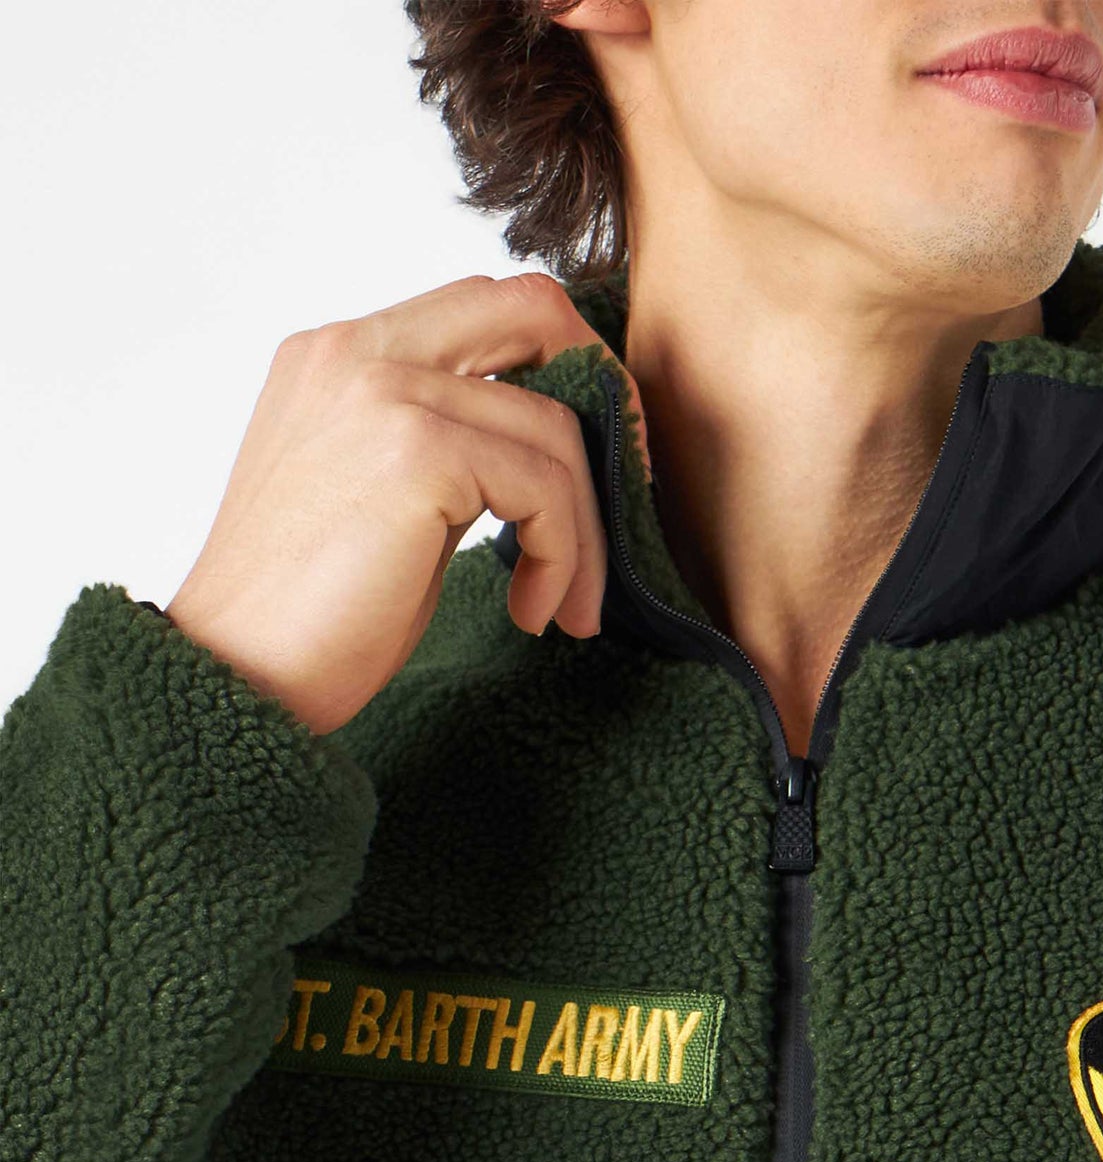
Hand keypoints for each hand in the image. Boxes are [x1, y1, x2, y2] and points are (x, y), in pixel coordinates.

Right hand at [162, 272, 647, 734]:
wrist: (239, 677)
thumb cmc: (306, 615)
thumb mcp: (380, 500)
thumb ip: (445, 446)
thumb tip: (549, 451)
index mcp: (338, 353)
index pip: (484, 309)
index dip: (561, 370)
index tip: (590, 462)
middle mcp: (356, 350)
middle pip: (532, 308)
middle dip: (605, 395)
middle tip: (626, 490)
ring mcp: (384, 390)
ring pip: (555, 425)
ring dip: (586, 529)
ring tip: (565, 604)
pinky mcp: (417, 451)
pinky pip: (546, 487)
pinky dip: (565, 557)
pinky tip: (534, 613)